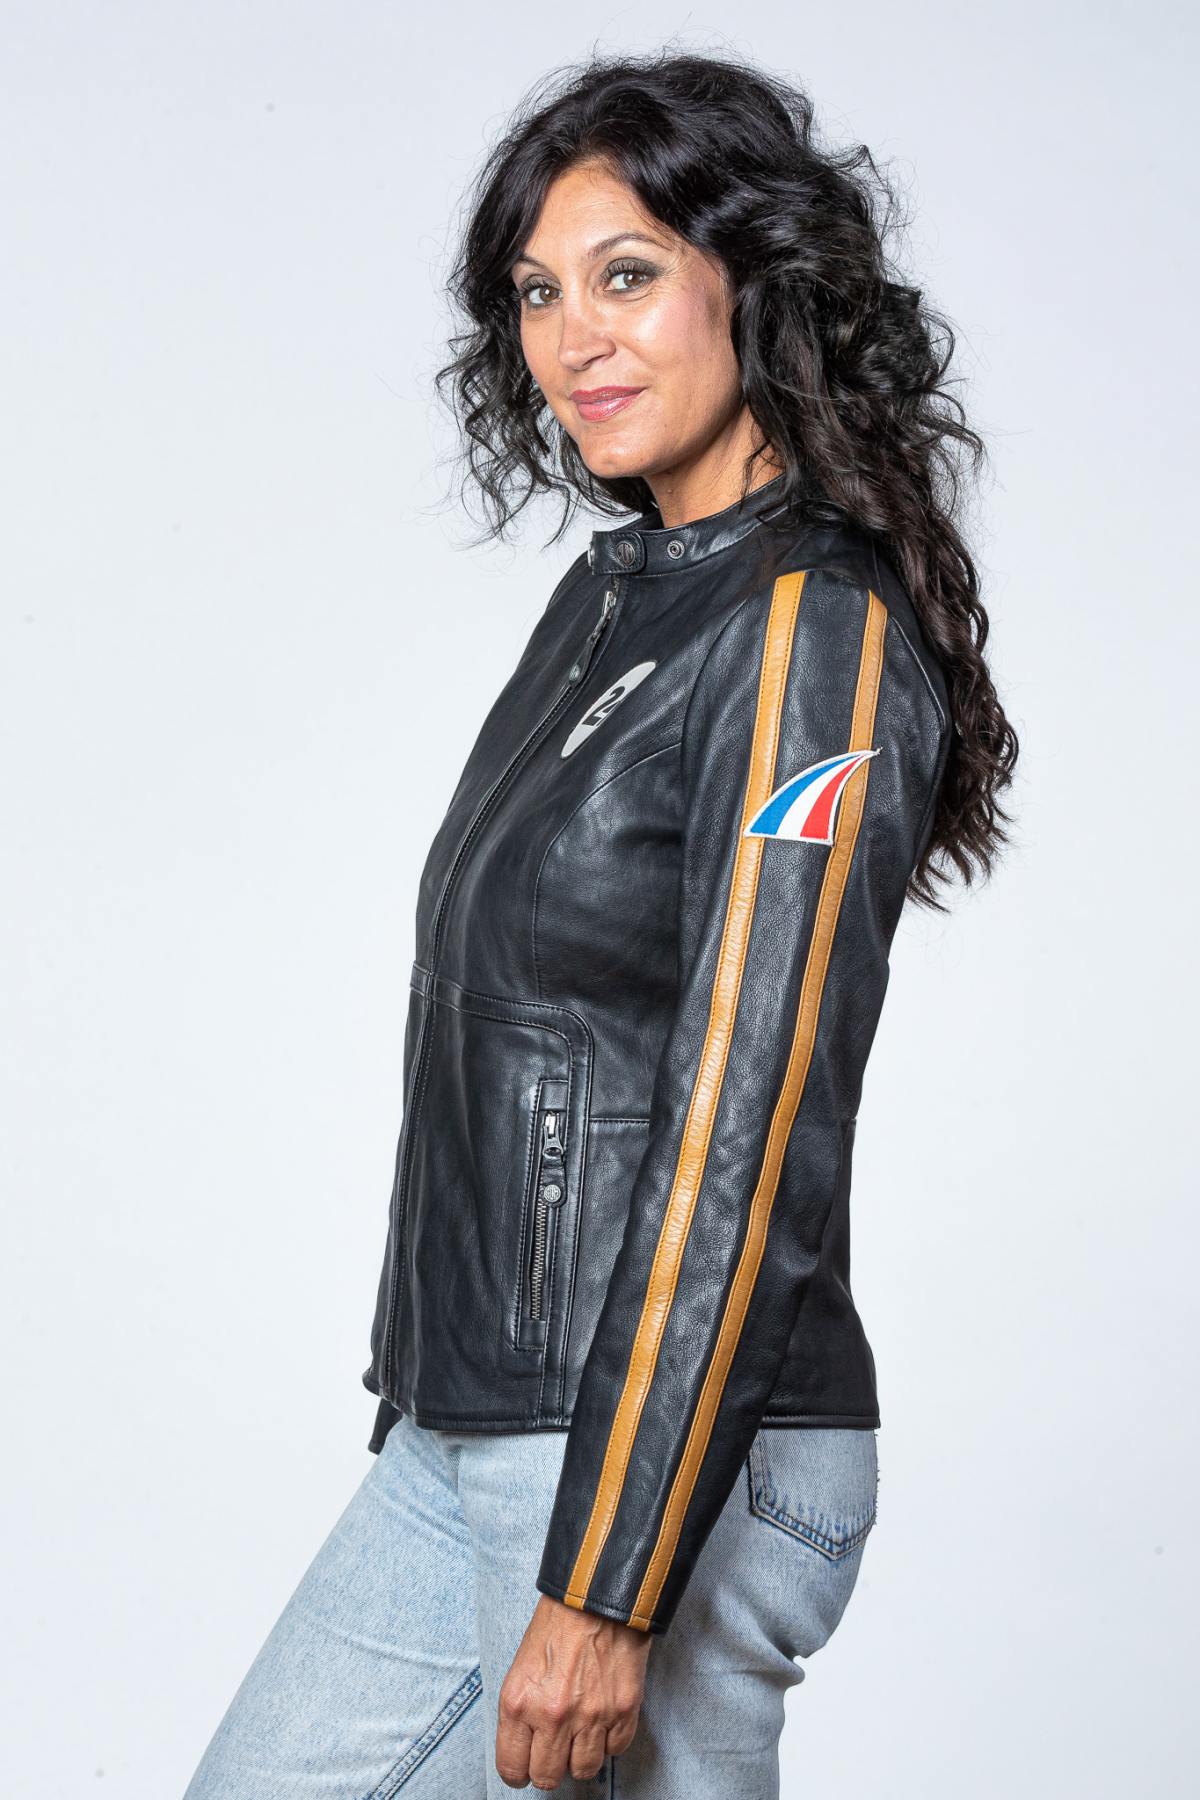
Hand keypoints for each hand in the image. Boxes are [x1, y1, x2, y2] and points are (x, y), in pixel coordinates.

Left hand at [496, 1593, 652, 1788]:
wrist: (595, 1596)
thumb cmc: (556, 1624)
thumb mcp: (521, 1666)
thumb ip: (521, 1711)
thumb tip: (525, 1748)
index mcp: (519, 1703)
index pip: (512, 1767)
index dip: (518, 1772)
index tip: (525, 1767)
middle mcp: (553, 1716)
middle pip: (548, 1777)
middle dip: (549, 1768)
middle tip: (553, 1751)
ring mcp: (590, 1716)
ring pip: (584, 1771)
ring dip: (581, 1757)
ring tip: (580, 1734)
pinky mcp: (622, 1711)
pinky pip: (615, 1750)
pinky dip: (609, 1740)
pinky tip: (602, 1719)